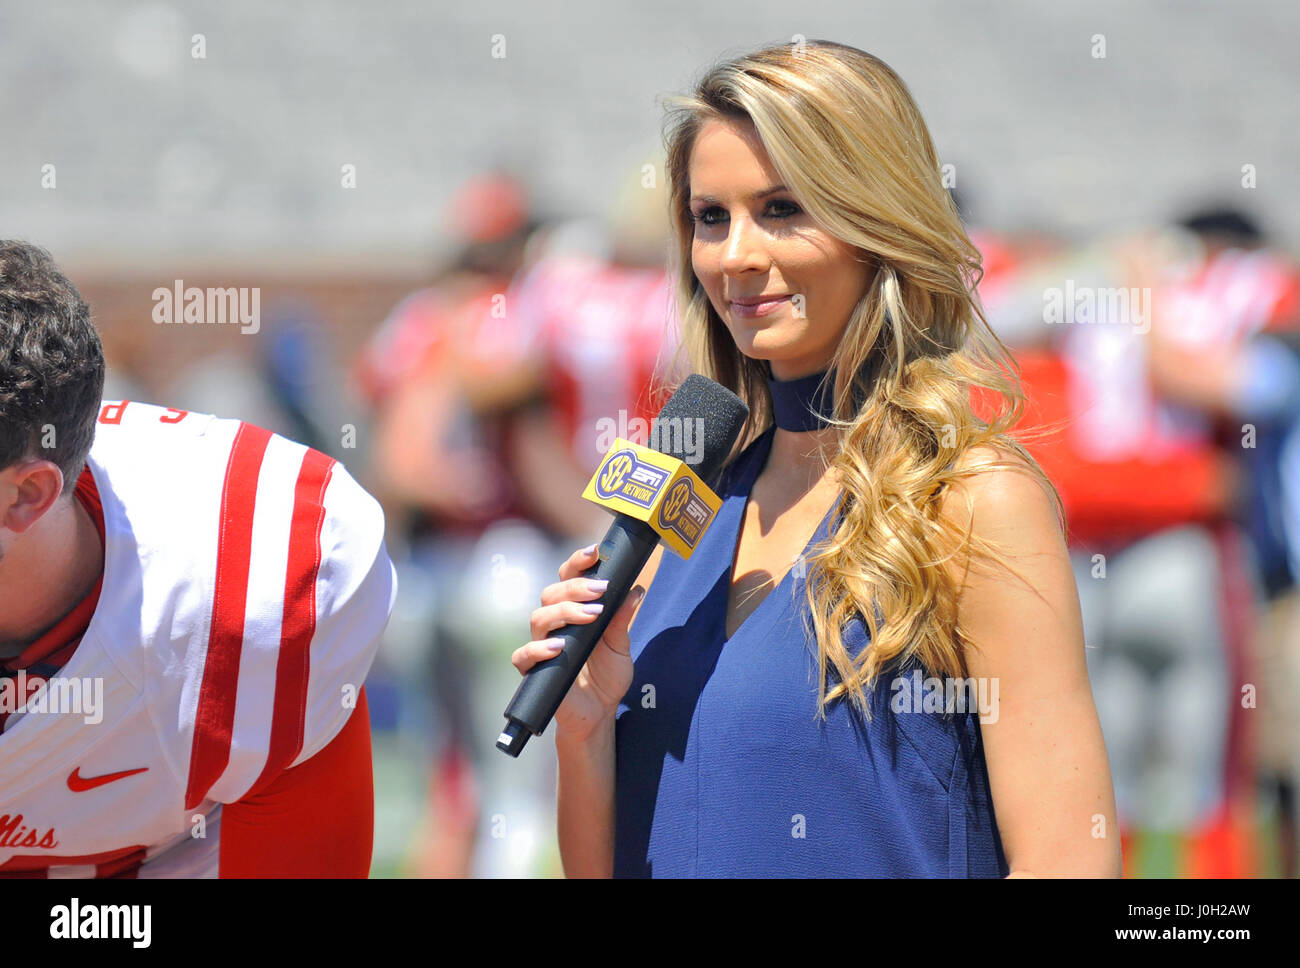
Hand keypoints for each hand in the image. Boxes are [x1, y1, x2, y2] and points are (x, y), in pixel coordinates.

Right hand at [511, 544, 642, 742]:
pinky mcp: (534, 671)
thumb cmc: (607, 676)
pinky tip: (560, 647)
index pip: (567, 579)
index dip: (577, 562)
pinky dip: (539, 649)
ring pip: (538, 618)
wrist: (599, 713)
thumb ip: (623, 620)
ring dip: (564, 612)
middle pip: (551, 594)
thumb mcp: (621, 646)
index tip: (595, 552)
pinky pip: (524, 655)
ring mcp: (541, 646)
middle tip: (600, 591)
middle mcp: (554, 625)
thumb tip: (636, 590)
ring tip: (590, 616)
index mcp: (572, 612)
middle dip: (575, 588)